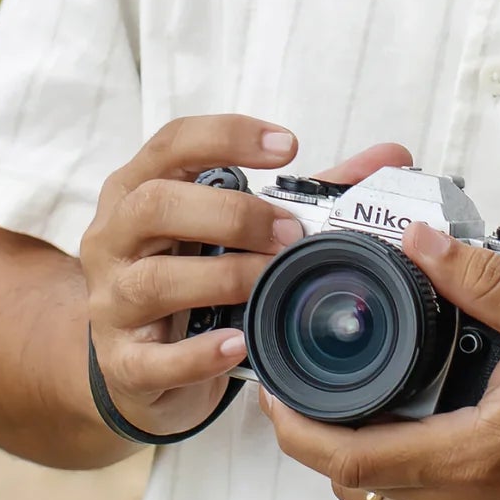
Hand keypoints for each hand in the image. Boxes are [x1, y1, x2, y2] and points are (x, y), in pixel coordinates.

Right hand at [80, 116, 411, 438]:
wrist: (136, 363)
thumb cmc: (195, 274)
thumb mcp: (237, 228)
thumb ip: (310, 192)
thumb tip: (389, 158)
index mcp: (140, 188)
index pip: (173, 143)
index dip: (228, 136)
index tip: (288, 146)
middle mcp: (113, 238)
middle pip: (154, 204)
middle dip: (231, 213)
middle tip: (291, 232)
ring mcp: (110, 302)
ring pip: (152, 280)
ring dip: (225, 277)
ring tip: (273, 281)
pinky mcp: (120, 363)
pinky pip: (151, 360)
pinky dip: (198, 354)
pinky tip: (240, 344)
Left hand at [259, 220, 499, 499]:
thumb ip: (485, 280)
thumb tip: (421, 241)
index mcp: (471, 459)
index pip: (345, 457)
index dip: (293, 423)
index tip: (269, 384)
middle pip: (349, 479)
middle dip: (313, 429)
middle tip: (302, 373)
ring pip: (379, 496)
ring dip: (353, 448)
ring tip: (352, 385)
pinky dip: (392, 462)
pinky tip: (412, 412)